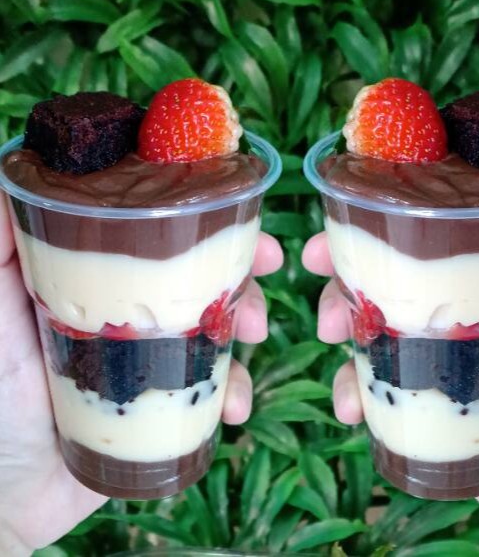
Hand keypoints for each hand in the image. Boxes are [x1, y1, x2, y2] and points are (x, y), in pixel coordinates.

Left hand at [0, 192, 282, 555]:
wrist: (7, 492)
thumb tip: (18, 171)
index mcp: (98, 280)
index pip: (156, 234)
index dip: (198, 214)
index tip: (233, 207)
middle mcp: (132, 311)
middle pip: (198, 273)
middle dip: (238, 260)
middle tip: (267, 266)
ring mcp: (152, 358)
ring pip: (216, 324)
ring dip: (247, 320)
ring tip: (253, 336)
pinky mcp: (168, 402)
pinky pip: (215, 388)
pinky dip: (236, 390)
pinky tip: (234, 406)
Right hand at [303, 232, 478, 553]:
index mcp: (471, 288)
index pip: (413, 248)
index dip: (368, 238)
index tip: (331, 239)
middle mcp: (442, 318)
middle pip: (376, 287)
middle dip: (338, 293)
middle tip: (329, 320)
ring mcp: (426, 362)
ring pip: (365, 336)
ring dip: (340, 347)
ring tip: (339, 368)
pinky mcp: (414, 406)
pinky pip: (370, 392)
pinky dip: (350, 395)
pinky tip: (352, 410)